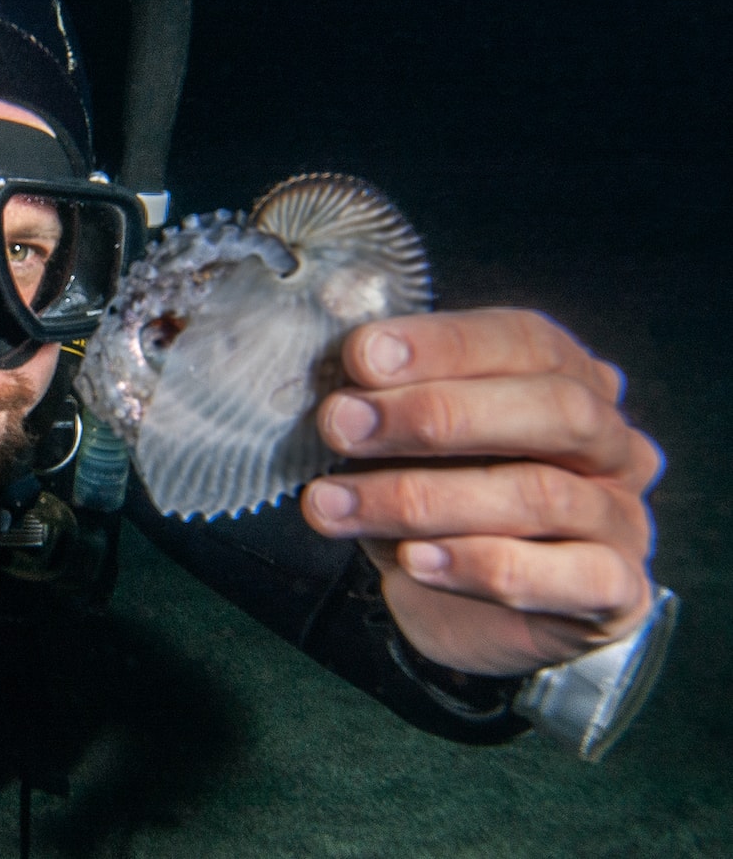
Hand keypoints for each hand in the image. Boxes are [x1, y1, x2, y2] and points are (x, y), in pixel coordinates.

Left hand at [300, 308, 661, 676]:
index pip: (525, 341)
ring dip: (422, 498)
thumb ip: (387, 413)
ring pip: (540, 494)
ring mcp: (623, 519)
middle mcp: (611, 445)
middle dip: (436, 412)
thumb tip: (337, 395)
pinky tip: (415, 560)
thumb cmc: (443, 515)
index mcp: (569, 384)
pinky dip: (481, 565)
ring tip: (337, 505)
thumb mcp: (406, 453)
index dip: (444, 345)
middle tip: (342, 425)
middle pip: (552, 407)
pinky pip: (567, 575)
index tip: (361, 356)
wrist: (475, 619)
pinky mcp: (618, 592)